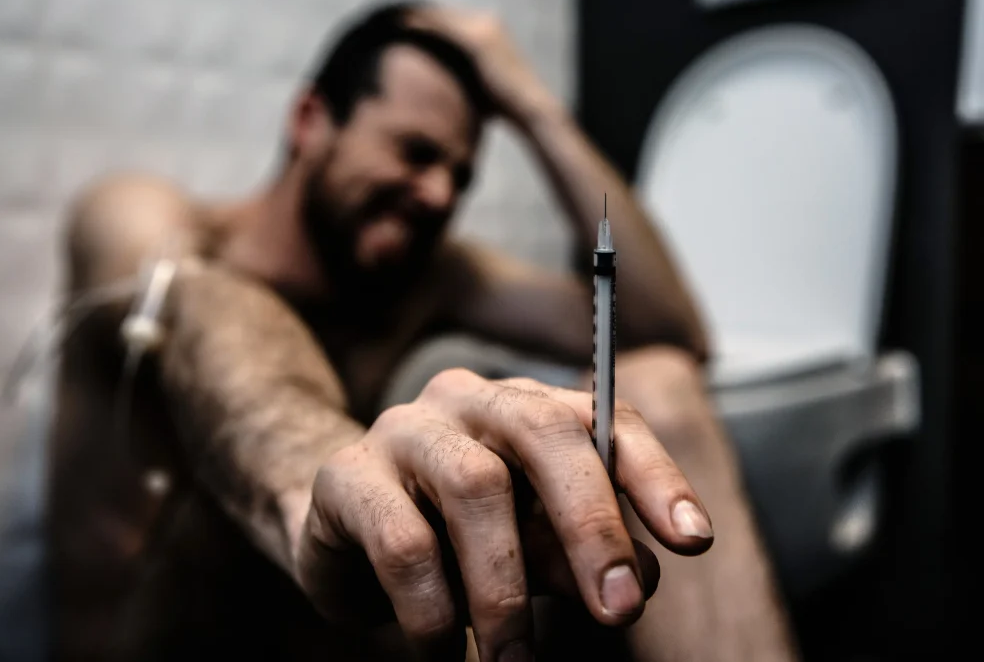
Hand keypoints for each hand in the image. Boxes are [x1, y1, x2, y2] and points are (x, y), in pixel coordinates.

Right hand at [293, 369, 712, 660]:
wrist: (343, 533)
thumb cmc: (455, 536)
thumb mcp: (529, 546)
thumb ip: (575, 553)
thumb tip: (635, 581)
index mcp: (525, 407)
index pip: (603, 419)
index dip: (654, 475)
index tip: (694, 539)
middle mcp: (468, 400)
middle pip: (544, 432)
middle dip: (592, 524)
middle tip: (619, 610)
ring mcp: (404, 429)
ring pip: (476, 487)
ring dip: (506, 591)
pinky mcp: (347, 476)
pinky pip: (404, 543)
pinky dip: (436, 612)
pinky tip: (443, 650)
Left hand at [404, 6, 560, 126]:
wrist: (529, 108)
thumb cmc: (505, 106)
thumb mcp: (481, 85)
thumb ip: (464, 76)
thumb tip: (445, 89)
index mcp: (490, 29)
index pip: (454, 21)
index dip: (431, 23)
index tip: (408, 26)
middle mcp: (488, 22)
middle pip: (446, 16)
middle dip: (422, 17)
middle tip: (396, 19)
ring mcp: (484, 28)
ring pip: (443, 18)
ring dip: (419, 17)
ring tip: (395, 19)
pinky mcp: (478, 40)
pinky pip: (444, 28)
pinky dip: (423, 25)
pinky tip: (403, 26)